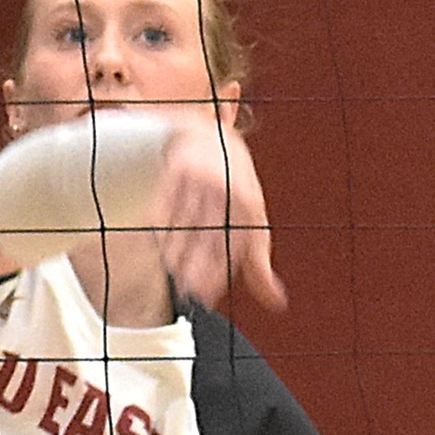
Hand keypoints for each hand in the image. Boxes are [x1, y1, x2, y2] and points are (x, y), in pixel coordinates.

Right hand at [151, 116, 281, 311]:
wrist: (212, 135)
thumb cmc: (234, 184)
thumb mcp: (254, 219)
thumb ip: (259, 263)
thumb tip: (276, 300)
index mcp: (247, 202)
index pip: (232, 244)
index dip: (218, 272)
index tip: (207, 295)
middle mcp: (225, 189)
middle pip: (208, 235)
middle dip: (197, 265)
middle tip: (188, 291)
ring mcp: (200, 177)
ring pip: (185, 220)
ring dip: (177, 250)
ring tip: (172, 273)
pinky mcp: (177, 168)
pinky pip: (166, 201)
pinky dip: (160, 225)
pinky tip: (157, 245)